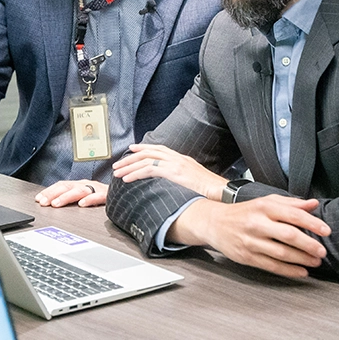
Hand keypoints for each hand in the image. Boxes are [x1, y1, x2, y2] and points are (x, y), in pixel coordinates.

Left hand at [35, 180, 107, 207]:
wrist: (122, 193)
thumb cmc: (100, 196)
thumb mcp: (83, 196)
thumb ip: (69, 198)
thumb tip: (50, 203)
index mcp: (78, 185)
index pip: (61, 185)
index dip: (49, 191)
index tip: (39, 199)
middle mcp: (85, 185)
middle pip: (67, 186)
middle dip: (54, 194)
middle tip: (44, 202)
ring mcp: (95, 189)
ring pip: (79, 191)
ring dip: (66, 197)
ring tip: (57, 204)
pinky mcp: (106, 195)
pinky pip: (97, 196)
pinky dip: (90, 200)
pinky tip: (82, 204)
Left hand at [112, 143, 227, 199]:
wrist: (220, 191)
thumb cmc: (209, 190)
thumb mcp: (193, 179)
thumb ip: (181, 178)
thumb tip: (171, 184)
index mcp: (181, 158)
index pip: (158, 149)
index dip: (143, 148)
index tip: (132, 150)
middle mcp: (177, 158)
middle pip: (148, 153)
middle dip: (130, 158)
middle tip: (118, 164)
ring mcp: (175, 164)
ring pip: (145, 161)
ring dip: (129, 167)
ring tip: (118, 173)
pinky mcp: (173, 173)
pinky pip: (149, 171)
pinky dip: (136, 174)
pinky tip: (127, 179)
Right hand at [172, 195, 329, 278]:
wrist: (214, 223)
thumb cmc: (243, 212)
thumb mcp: (265, 202)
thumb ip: (290, 204)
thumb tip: (314, 204)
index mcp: (264, 207)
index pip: (293, 215)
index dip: (312, 223)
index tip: (326, 231)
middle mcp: (257, 223)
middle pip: (288, 235)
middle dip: (309, 245)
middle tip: (322, 251)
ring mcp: (251, 241)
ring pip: (281, 253)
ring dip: (302, 259)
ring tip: (315, 261)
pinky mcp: (246, 256)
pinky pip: (271, 266)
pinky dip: (289, 271)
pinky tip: (301, 271)